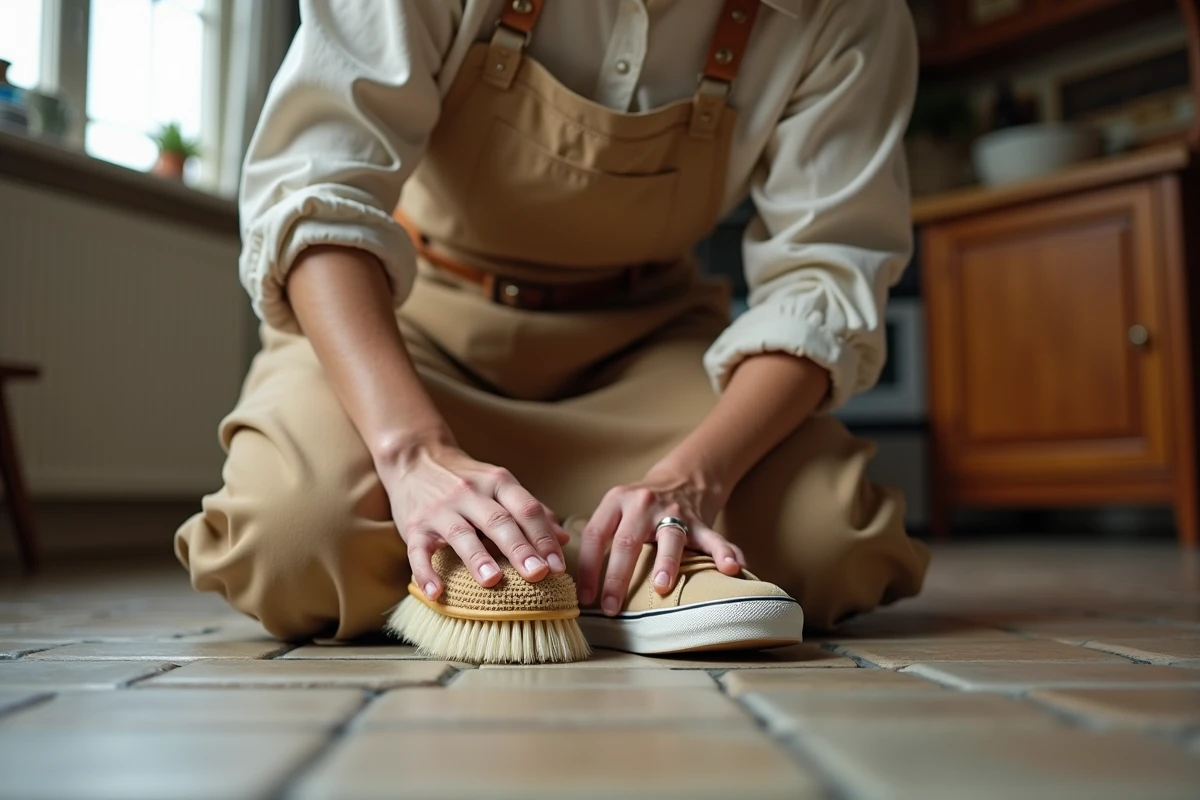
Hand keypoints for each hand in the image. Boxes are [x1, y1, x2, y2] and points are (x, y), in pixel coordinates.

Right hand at [382, 441, 567, 600]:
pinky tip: (437, 592)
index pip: (526, 509)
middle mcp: (470, 493)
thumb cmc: (466, 479)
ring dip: (478, 558)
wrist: (415, 458)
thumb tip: (564, 538)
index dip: (544, 537)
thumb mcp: (499, 485)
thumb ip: (530, 511)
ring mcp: (441, 509)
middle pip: (499, 521)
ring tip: (493, 581)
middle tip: (538, 574)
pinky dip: (426, 572)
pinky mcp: (415, 526)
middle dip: (520, 549)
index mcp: (497, 483)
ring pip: (461, 534)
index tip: (558, 566)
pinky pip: (418, 551)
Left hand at [576, 468, 745, 615]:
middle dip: (617, 577)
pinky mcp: (699, 521)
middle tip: (611, 608)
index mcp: (616, 501)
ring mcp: (674, 511)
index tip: (585, 598)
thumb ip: (602, 538)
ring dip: (666, 564)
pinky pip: (713, 538)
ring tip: (662, 587)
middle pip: (627, 541)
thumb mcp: (616, 510)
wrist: (682, 477)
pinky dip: (723, 552)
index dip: (587, 568)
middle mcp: (642, 503)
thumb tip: (583, 587)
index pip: (595, 535)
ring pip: (669, 538)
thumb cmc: (641, 507)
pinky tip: (731, 567)